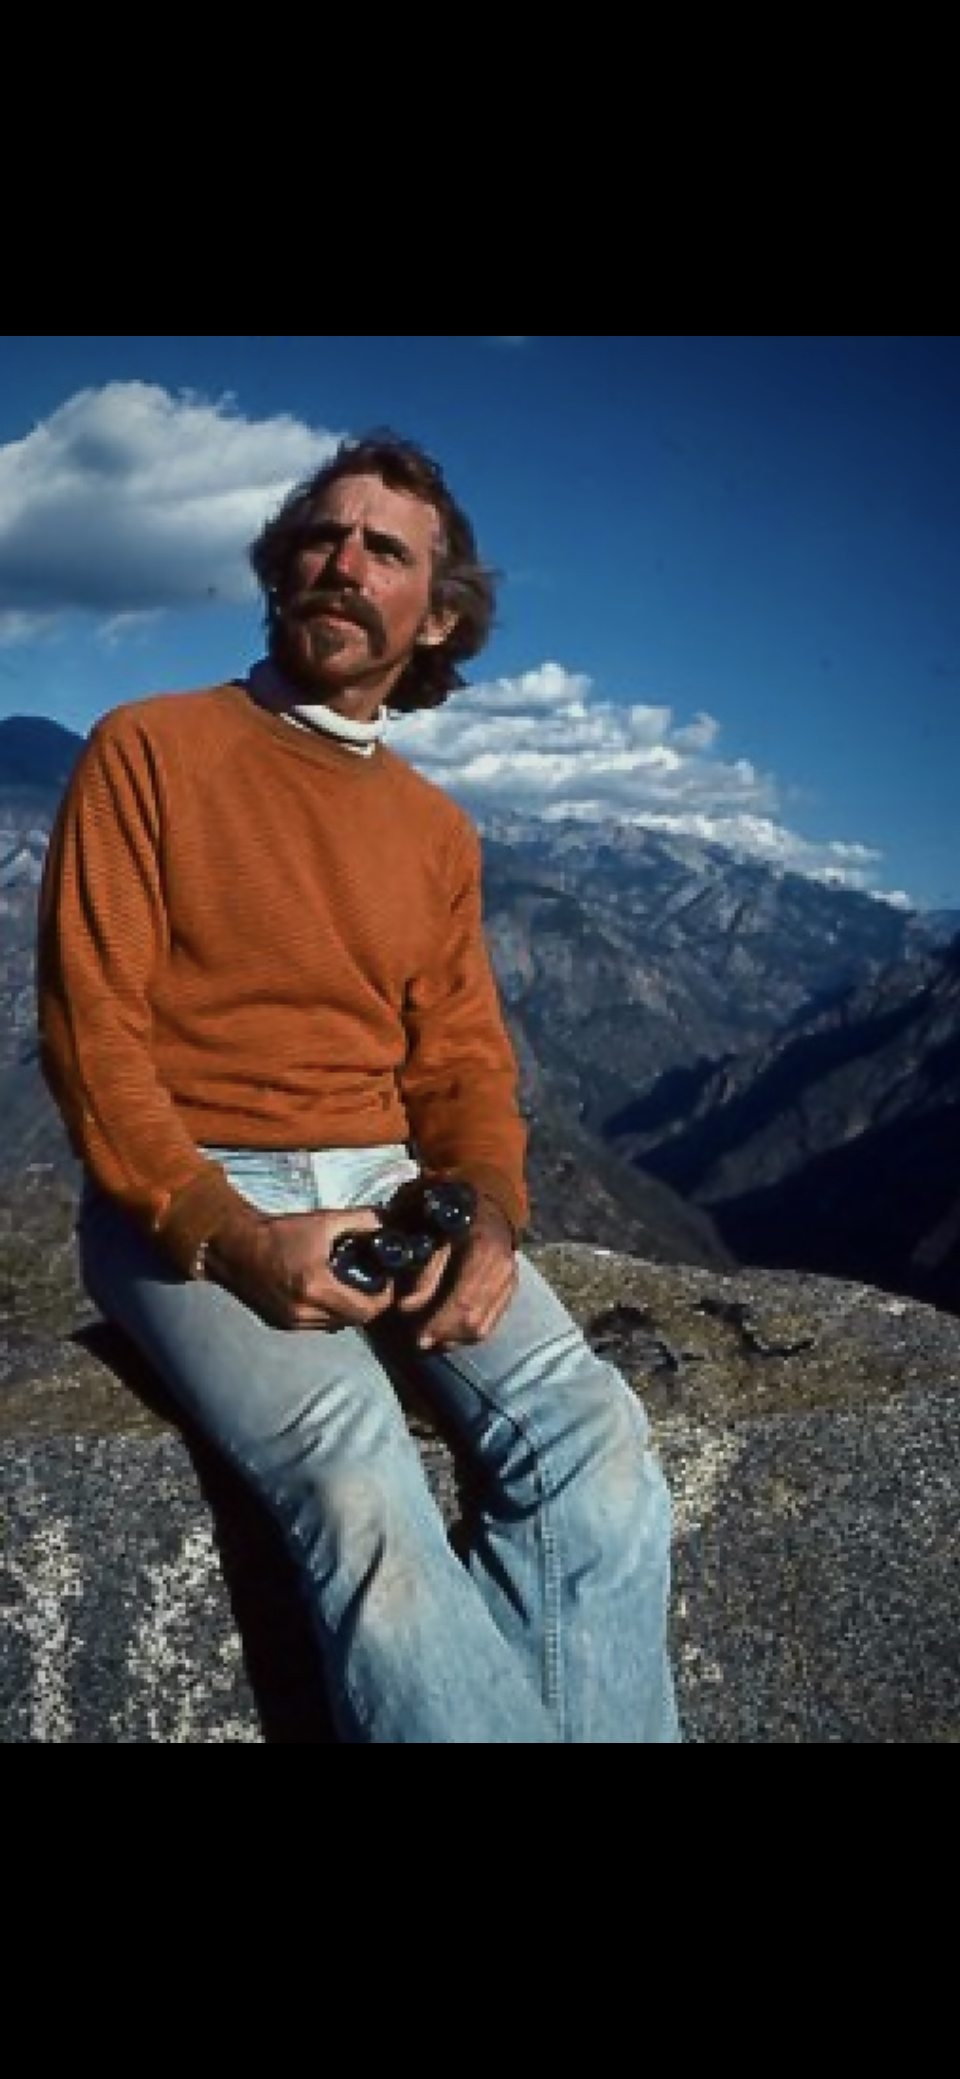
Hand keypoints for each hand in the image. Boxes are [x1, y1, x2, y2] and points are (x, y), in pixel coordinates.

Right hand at [203, 1205, 395, 1332]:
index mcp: (317, 1288)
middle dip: (367, 1304)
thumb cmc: (279, 1232)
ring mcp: (290, 1322)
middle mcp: (304, 1312)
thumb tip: (387, 1221)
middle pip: (353, 1321)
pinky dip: (327, 1313)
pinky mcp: (279, 1324)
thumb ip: (360, 1220)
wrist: (235, 1246)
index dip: (383, 1298)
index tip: (385, 1281)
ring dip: (347, 1310)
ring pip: (335, 1325)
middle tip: (372, 1283)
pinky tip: (326, 1293)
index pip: (366, 1310)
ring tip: (350, 1287)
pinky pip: (315, 1325)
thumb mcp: (323, 1220)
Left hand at [397, 1196, 518, 1351]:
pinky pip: (490, 1323)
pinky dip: (466, 1334)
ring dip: (454, 1339)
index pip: (462, 1303)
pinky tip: (449, 1332)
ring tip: (431, 1339)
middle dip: (444, 1337)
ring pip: (482, 1328)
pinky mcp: (510, 1289)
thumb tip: (407, 1307)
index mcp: (484, 1252)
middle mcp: (503, 1270)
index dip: (438, 1325)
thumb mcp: (431, 1231)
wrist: (486, 1199)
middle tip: (419, 1342)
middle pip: (474, 1322)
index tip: (417, 1338)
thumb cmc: (451, 1209)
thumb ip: (422, 1271)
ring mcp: (510, 1281)